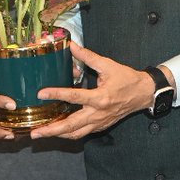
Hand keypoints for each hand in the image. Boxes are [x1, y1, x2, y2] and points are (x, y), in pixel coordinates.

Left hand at [28, 43, 152, 139]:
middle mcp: (98, 113)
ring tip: (42, 134)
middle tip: (35, 132)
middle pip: (71, 125)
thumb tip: (71, 45)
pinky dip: (69, 133)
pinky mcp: (101, 126)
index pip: (73, 97)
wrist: (143, 93)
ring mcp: (100, 122)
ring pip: (76, 133)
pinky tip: (59, 130)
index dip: (56, 94)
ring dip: (58, 134)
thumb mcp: (108, 65)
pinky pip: (82, 133)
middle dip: (52, 130)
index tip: (41, 94)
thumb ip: (88, 56)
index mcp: (100, 97)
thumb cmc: (127, 79)